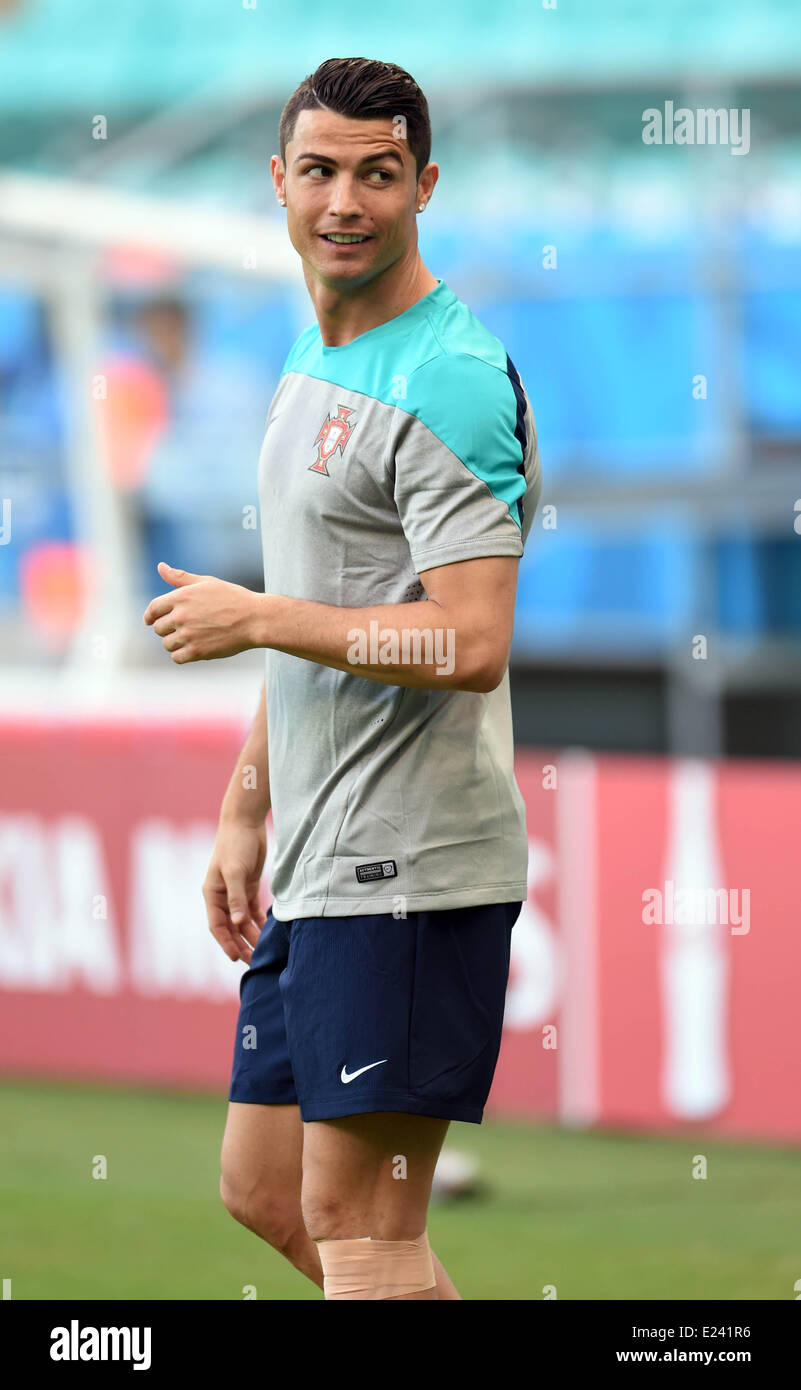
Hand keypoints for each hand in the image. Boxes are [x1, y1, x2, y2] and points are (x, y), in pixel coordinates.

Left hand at [143, 561, 258, 662]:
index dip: (149, 616)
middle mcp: (181, 616)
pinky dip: (182, 655)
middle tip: (181, 628)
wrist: (255, 619)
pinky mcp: (198, 651)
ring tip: (190, 638)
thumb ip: (180, 578)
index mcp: (181, 597)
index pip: (153, 609)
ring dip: (174, 642)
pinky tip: (192, 649)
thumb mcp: (206, 583)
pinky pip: (177, 657)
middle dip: (166, 628)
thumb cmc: (232, 598)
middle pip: (158, 628)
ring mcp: (188, 635)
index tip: (149, 620)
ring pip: (166, 644)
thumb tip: (160, 567)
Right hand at [202, 819, 267, 962]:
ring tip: (265, 952)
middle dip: (241, 944)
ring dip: (252, 935)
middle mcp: (222, 896)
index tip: (236, 958)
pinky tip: (269, 933)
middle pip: (231, 928)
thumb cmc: (235, 845)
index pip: (217, 925)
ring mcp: (235, 892)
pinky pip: (253, 910)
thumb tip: (237, 923)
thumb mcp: (235, 871)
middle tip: (255, 962)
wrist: (245, 822)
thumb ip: (236, 898)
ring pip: (243, 921)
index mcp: (212, 894)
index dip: (226, 943)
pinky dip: (259, 922)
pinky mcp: (248, 886)